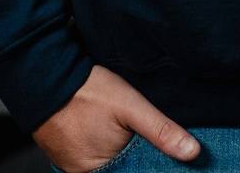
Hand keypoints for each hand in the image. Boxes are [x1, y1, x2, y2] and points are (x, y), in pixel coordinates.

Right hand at [32, 64, 201, 171]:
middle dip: (137, 159)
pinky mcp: (66, 154)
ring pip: (109, 164)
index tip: (161, 157)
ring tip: (128, 133)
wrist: (47, 76)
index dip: (150, 167)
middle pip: (122, 171)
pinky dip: (106, 148)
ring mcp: (72, 166)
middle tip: (140, 137)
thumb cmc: (87, 92)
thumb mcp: (131, 106)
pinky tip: (113, 132)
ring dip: (121, 153)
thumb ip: (161, 130)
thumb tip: (192, 153)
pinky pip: (93, 157)